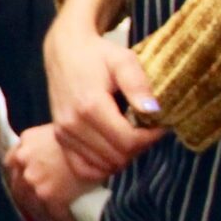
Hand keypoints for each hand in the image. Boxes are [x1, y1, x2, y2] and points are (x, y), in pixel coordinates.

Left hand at [3, 124, 101, 220]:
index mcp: (23, 144)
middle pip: (19, 188)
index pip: (11, 164)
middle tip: (38, 207)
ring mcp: (34, 181)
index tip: (25, 183)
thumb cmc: (85, 132)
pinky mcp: (50, 197)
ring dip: (43, 216)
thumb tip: (48, 157)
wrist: (99, 141)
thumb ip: (45, 143)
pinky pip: (57, 216)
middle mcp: (23, 163)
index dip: (18, 175)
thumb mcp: (57, 130)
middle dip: (28, 200)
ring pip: (34, 206)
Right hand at [43, 0, 164, 176]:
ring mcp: (64, 133)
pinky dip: (102, 167)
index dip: (151, 138)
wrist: (65, 52)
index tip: (161, 125)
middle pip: (117, 157)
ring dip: (123, 156)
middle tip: (148, 130)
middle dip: (139, 147)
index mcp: (91, 106)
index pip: (128, 141)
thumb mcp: (124, 60)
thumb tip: (155, 111)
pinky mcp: (59, 138)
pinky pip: (83, 168)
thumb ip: (139, 85)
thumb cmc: (98, 55)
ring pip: (103, 165)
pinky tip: (114, 151)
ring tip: (132, 136)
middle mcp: (73, 124)